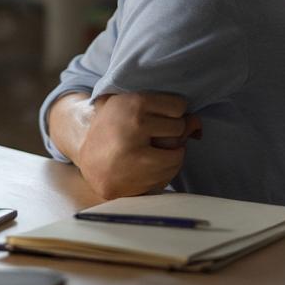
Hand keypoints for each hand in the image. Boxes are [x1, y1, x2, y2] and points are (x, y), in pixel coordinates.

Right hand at [75, 92, 200, 198]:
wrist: (87, 155)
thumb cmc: (115, 126)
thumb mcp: (135, 106)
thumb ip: (166, 110)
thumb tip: (197, 126)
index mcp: (133, 104)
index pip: (178, 106)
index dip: (174, 111)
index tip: (162, 114)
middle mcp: (134, 128)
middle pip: (179, 129)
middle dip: (173, 133)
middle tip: (155, 135)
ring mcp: (133, 157)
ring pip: (176, 156)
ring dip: (171, 155)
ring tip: (151, 151)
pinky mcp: (133, 180)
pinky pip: (166, 177)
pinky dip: (162, 173)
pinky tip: (146, 167)